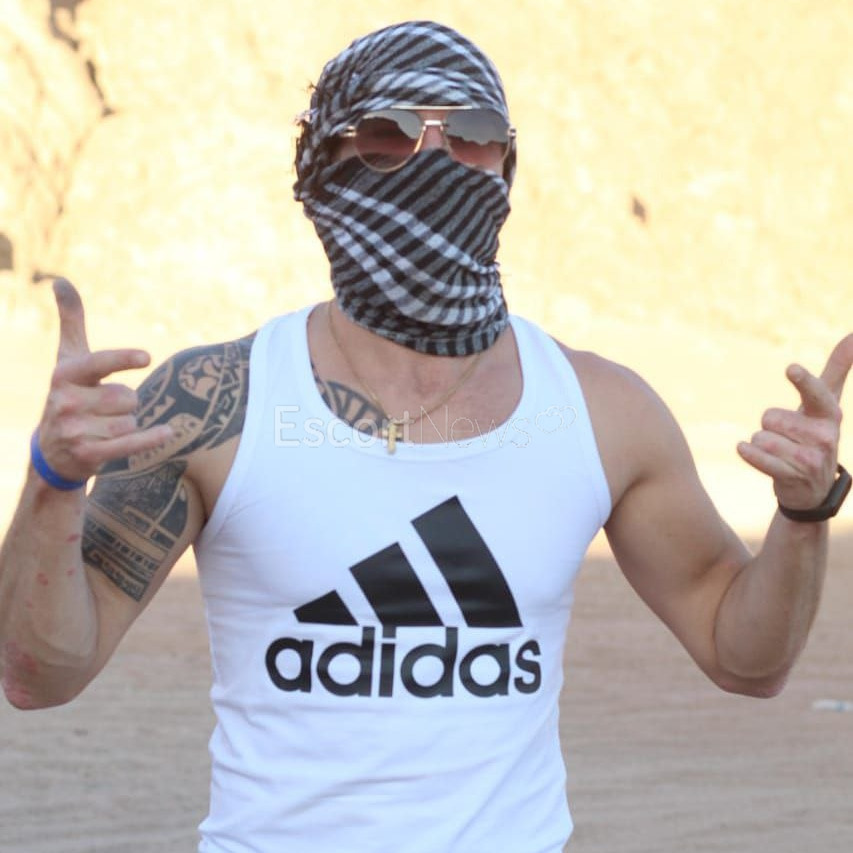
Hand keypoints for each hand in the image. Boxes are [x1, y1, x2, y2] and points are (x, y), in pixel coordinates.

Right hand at [35, 279, 172, 482]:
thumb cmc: (69, 394)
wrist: (52, 452)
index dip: (123, 360)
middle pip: (127, 397)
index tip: (146, 357)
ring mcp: (74, 430)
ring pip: (131, 420)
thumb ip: (71, 321)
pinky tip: (167, 432)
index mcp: (64, 375)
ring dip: (127, 423)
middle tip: (104, 409)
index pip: (98, 363)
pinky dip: (151, 438)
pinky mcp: (88, 454)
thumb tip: (61, 280)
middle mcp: (65, 402)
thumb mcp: (68, 359)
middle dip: (125, 403)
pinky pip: (131, 442)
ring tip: (104, 427)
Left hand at [737, 334, 851, 510]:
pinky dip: (748, 453)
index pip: (815, 392)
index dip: (802, 381)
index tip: (791, 369)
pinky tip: (753, 453)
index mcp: (830, 415)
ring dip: (761, 443)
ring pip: (760, 436)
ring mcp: (811, 459)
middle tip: (788, 439)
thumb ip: (838, 369)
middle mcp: (826, 436)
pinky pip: (756, 455)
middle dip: (770, 426)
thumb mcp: (827, 403)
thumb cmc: (815, 434)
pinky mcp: (792, 476)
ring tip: (780, 453)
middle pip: (770, 416)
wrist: (813, 487)